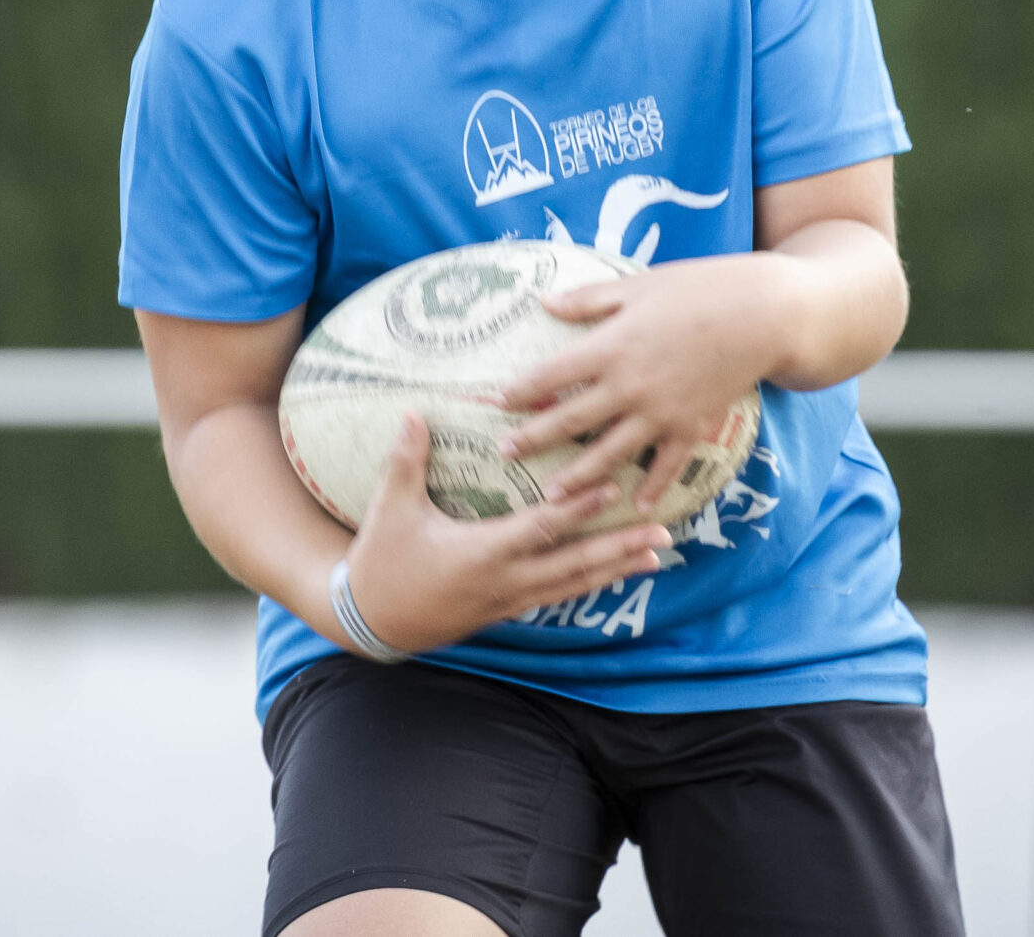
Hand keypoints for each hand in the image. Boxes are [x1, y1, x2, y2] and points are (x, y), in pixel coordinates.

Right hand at [343, 415, 671, 654]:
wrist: (370, 622)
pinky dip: (587, 584)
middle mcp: (505, 582)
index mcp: (482, 553)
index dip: (580, 509)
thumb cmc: (381, 561)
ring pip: (572, 586)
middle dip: (620, 549)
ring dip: (615, 570)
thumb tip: (414, 412)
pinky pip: (556, 597)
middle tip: (663, 535)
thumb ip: (406, 460)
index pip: (543, 528)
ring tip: (654, 557)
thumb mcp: (389, 509)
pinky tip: (611, 576)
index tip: (615, 489)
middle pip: (574, 564)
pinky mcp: (505, 612)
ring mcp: (508, 601)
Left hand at [499, 253, 800, 510]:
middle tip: (504, 456)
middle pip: (571, 421)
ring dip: (578, 477)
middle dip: (534, 440)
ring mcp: (661, 413)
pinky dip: (651, 488)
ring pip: (610, 454)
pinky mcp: (691, 427)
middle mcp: (629, 386)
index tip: (493, 404)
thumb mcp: (638, 285)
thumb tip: (544, 302)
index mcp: (611, 347)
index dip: (519, 391)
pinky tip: (635, 506)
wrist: (762, 315)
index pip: (551, 376)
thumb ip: (589, 300)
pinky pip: (666, 467)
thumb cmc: (698, 289)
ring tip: (551, 496)